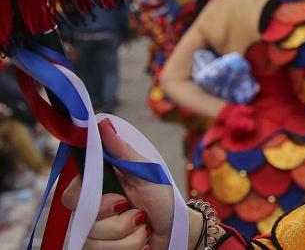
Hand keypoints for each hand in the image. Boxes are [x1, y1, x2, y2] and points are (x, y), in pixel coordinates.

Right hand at [61, 120, 200, 249]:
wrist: (176, 228)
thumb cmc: (161, 195)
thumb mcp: (145, 171)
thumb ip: (121, 151)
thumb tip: (102, 124)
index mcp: (98, 186)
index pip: (72, 194)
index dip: (93, 201)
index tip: (118, 200)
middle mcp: (91, 209)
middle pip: (83, 221)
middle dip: (117, 222)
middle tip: (138, 213)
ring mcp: (95, 232)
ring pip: (93, 240)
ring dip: (127, 236)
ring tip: (142, 225)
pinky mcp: (101, 249)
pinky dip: (128, 247)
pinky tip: (139, 240)